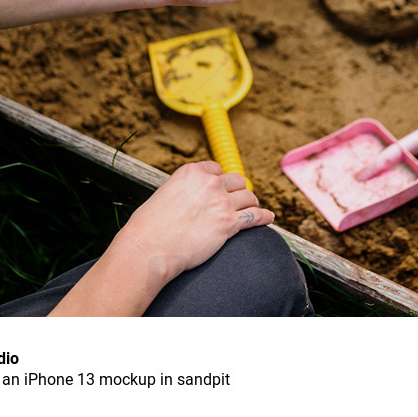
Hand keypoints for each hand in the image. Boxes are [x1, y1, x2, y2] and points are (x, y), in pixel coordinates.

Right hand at [117, 162, 273, 283]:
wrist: (149, 248)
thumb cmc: (149, 226)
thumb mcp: (164, 193)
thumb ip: (184, 189)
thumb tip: (192, 196)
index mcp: (192, 172)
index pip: (217, 169)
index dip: (221, 180)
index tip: (222, 188)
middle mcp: (209, 183)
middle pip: (237, 181)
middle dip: (238, 191)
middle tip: (238, 200)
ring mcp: (221, 203)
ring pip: (248, 197)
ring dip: (251, 203)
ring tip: (252, 208)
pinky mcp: (228, 224)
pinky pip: (255, 216)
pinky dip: (264, 216)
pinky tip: (268, 217)